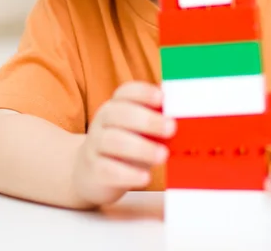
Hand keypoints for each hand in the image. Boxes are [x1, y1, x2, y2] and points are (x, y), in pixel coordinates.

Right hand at [72, 81, 175, 206]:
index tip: (161, 98)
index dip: (143, 93)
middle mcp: (103, 122)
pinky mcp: (94, 171)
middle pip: (119, 114)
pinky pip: (108, 169)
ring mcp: (95, 145)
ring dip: (141, 147)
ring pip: (113, 141)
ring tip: (163, 155)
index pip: (125, 92)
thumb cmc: (124, 146)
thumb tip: (183, 108)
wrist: (87, 172)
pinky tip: (145, 177)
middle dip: (147, 120)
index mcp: (115, 106)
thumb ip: (156, 118)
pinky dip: (127, 173)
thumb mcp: (138, 129)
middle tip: (172, 128)